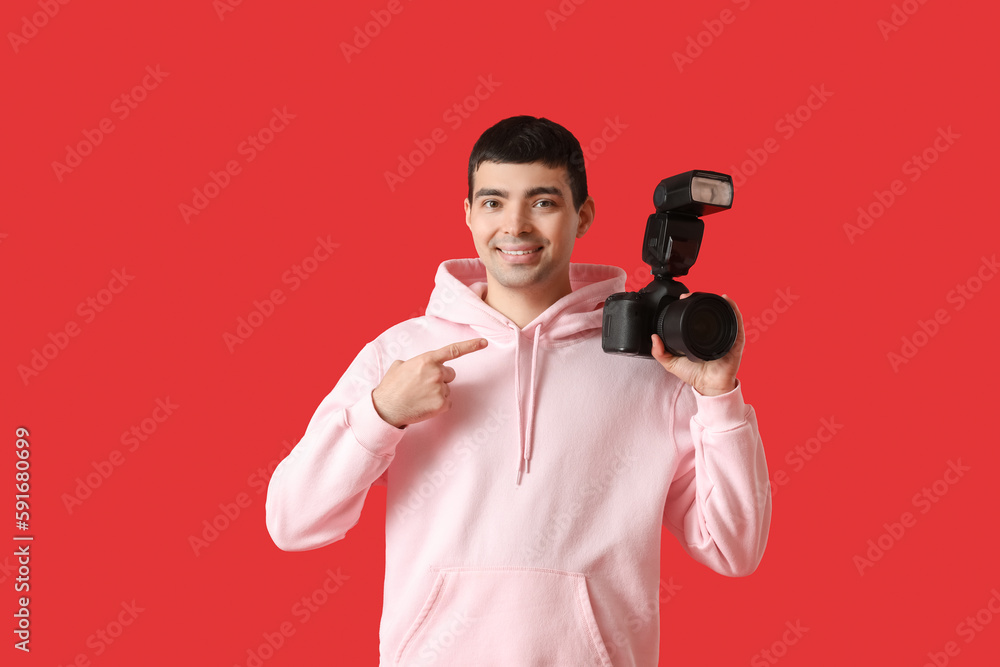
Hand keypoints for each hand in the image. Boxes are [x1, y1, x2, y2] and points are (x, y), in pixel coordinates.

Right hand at [372, 338, 487, 427]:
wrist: (386, 408)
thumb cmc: (391, 387)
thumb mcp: (399, 366)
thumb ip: (414, 362)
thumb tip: (418, 366)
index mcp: (427, 360)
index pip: (453, 350)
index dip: (471, 346)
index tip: (484, 343)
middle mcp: (436, 373)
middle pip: (450, 374)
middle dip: (440, 378)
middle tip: (423, 385)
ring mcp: (440, 389)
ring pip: (447, 389)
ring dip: (437, 392)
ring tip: (419, 397)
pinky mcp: (442, 404)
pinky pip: (447, 402)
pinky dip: (438, 405)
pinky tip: (424, 405)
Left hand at [650, 294, 744, 396]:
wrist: (708, 387)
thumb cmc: (694, 375)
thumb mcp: (672, 363)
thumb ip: (659, 352)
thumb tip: (653, 337)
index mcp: (701, 336)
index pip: (698, 316)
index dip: (691, 305)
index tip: (682, 298)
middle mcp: (714, 334)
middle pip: (711, 312)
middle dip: (703, 300)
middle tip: (690, 295)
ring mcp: (726, 336)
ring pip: (725, 314)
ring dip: (719, 302)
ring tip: (710, 294)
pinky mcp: (735, 341)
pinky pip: (737, 323)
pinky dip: (734, 310)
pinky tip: (728, 301)